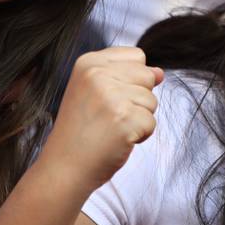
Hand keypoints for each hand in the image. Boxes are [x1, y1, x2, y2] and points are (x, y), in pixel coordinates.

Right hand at [37, 47, 163, 196]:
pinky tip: (116, 140)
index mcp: (88, 62)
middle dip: (137, 99)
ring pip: (152, 100)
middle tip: (108, 116)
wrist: (64, 168)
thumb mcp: (96, 93)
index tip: (106, 98)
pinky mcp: (124, 119)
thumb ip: (128, 76)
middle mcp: (98, 74)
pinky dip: (140, 135)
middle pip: (147, 76)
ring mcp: (111, 96)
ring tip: (110, 128)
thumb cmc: (81, 131)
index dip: (131, 80)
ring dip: (138, 118)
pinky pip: (151, 122)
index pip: (137, 56)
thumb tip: (160, 72)